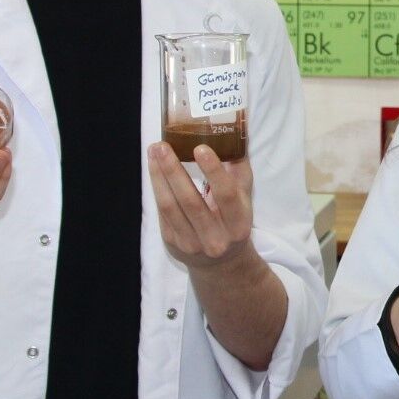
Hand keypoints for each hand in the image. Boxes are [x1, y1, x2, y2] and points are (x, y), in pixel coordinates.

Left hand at [148, 143, 257, 274]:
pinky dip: (157, 188)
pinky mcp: (173, 243)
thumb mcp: (244, 200)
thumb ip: (239, 171)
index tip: (200, 148)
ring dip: (159, 176)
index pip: (226, 196)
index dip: (213, 171)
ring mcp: (192, 244)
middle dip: (174, 170)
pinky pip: (162, 213)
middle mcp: (215, 238)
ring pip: (171, 207)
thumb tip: (234, 134)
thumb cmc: (233, 221)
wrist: (221, 263)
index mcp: (239, 225)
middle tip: (163, 146)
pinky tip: (154, 169)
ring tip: (154, 152)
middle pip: (191, 201)